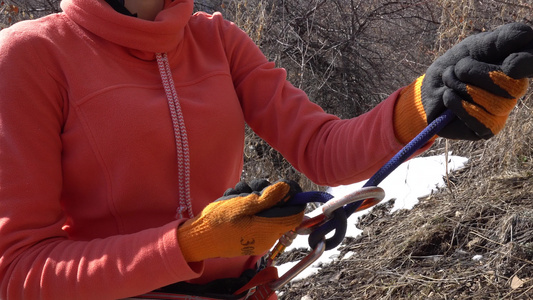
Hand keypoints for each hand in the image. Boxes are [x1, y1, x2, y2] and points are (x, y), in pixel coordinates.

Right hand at [177, 180, 304, 261]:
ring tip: (236, 196)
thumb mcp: (244, 204)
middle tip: (249, 189)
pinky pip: (255, 218)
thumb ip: (268, 198)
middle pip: (278, 210)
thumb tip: (288, 189)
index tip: (283, 185)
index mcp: (269, 230)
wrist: (198, 239)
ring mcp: (257, 237)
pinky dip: (246, 207)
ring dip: (252, 198)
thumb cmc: (219, 220)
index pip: (294, 214)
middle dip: (266, 194)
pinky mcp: (249, 236)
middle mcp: (267, 237)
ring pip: (265, 211)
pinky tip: (232, 202)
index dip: (293, 198)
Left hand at [394, 23, 532, 141]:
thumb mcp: (475, 46)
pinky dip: (459, 106)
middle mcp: (514, 90)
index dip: (528, 64)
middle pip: (514, 87)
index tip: (510, 64)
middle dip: (477, 73)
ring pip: (496, 104)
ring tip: (449, 80)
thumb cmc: (456, 64)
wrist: (429, 87)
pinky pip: (480, 122)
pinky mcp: (484, 131)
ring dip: (463, 88)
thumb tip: (528, 34)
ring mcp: (501, 112)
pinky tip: (448, 97)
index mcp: (518, 66)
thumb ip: (499, 40)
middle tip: (458, 68)